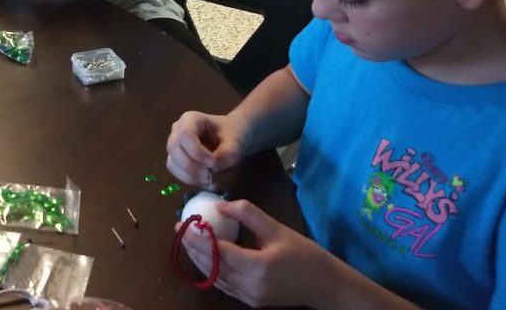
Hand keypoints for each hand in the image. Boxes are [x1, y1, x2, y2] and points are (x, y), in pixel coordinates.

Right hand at [166, 111, 244, 185]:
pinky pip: (176, 172)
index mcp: (191, 119)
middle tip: (210, 176)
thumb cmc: (230, 136)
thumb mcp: (235, 144)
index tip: (213, 163)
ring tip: (210, 180)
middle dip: (192, 166)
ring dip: (190, 176)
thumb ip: (226, 156)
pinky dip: (190, 180)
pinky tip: (205, 182)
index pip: (185, 135)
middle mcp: (178, 130)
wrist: (230, 139)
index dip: (196, 152)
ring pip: (172, 163)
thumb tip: (212, 169)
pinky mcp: (176, 159)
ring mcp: (175, 145)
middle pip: (174, 149)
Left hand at [178, 199, 336, 307]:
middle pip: (212, 266)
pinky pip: (224, 286)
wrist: (325, 285)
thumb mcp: (276, 228)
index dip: (198, 238)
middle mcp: (250, 286)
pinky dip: (211, 271)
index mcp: (258, 266)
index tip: (184, 223)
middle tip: (180, 229)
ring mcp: (249, 297)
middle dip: (193, 247)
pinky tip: (204, 257)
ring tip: (187, 240)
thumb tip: (220, 205)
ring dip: (199, 259)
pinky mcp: (251, 302)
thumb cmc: (304, 253)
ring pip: (215, 278)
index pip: (218, 251)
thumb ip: (247, 214)